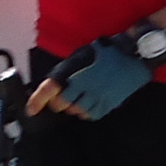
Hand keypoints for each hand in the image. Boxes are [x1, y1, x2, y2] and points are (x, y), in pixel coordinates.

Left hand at [27, 32, 153, 121]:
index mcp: (74, 71)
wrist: (133, 54)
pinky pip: (92, 114)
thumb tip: (55, 83)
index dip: (37, 101)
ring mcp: (98, 95)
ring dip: (74, 107)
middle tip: (63, 97)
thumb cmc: (107, 51)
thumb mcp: (82, 54)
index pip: (49, 89)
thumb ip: (68, 70)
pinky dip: (87, 112)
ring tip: (79, 98)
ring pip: (77, 111)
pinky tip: (90, 104)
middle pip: (61, 104)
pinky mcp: (110, 102)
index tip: (31, 109)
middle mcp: (84, 85)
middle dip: (58, 103)